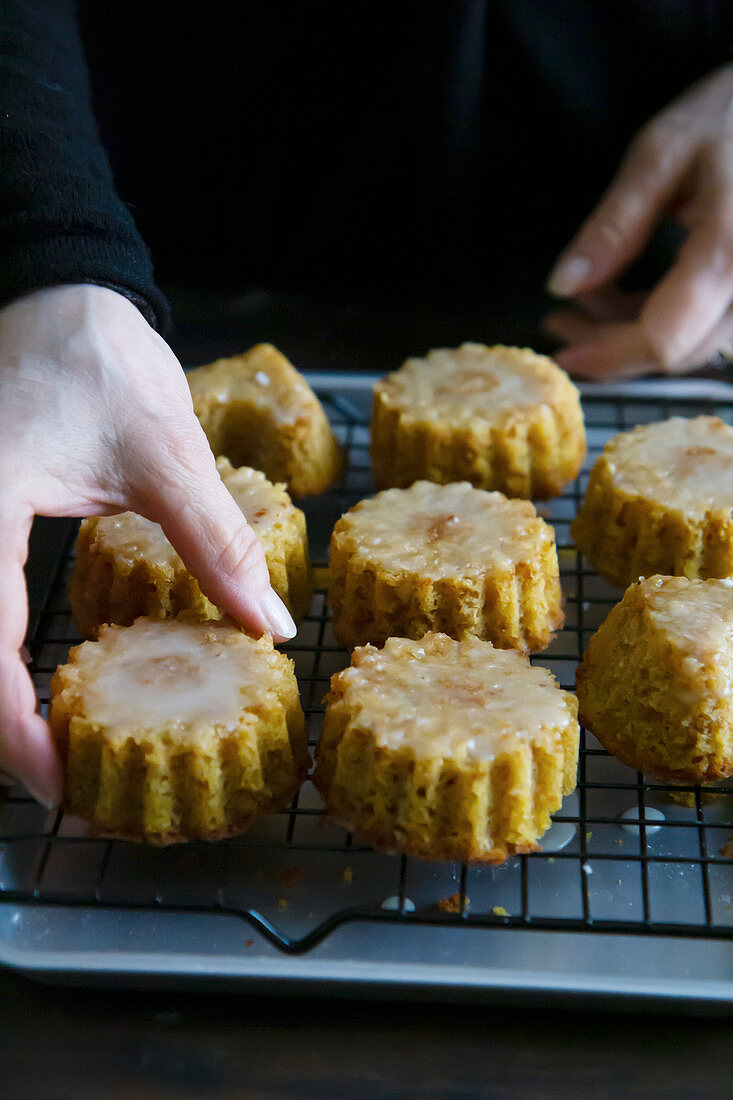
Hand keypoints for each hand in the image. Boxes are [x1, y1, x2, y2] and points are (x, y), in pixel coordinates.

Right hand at [0, 284, 295, 807]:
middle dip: (5, 733)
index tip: (62, 788)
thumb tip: (270, 625)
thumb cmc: (97, 358)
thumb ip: (215, 543)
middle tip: (63, 784)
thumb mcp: (166, 454)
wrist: (56, 293)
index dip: (17, 736)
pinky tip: (31, 681)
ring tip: (54, 745)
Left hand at [545, 65, 732, 379]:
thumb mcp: (663, 153)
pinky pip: (703, 324)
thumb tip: (564, 286)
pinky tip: (622, 295)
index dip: (606, 355)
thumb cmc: (732, 113)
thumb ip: (614, 224)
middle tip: (561, 320)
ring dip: (630, 333)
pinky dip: (658, 319)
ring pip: (688, 344)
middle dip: (610, 346)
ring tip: (586, 299)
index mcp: (729, 253)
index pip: (662, 338)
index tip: (561, 350)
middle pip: (674, 351)